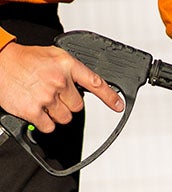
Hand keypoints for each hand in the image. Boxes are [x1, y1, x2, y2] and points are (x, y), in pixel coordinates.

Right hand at [0, 42, 123, 132]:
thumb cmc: (24, 59)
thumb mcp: (53, 57)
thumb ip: (71, 71)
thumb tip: (86, 88)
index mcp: (66, 65)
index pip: (96, 82)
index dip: (110, 96)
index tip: (118, 106)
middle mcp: (59, 81)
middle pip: (78, 107)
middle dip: (67, 103)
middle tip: (52, 94)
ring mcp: (46, 97)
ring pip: (65, 118)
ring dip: (55, 113)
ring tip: (41, 99)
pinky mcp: (33, 111)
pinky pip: (49, 126)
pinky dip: (44, 122)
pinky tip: (35, 109)